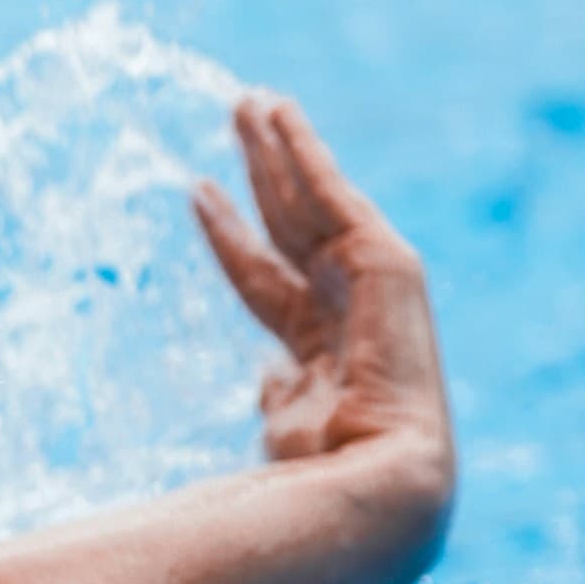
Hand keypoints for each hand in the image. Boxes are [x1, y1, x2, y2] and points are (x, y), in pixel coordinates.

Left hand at [191, 94, 454, 503]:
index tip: (198, 192)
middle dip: (263, 171)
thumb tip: (267, 378)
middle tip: (236, 116)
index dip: (230, 234)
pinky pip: (330, 193)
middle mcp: (349, 309)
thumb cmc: (319, 477)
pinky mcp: (386, 262)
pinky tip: (278, 114)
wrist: (369, 483)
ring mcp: (371, 284)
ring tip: (251, 100)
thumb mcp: (285, 426)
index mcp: (320, 350)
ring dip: (280, 147)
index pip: (264, 276)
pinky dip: (303, 150)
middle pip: (290, 222)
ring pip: (310, 198)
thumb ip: (278, 395)